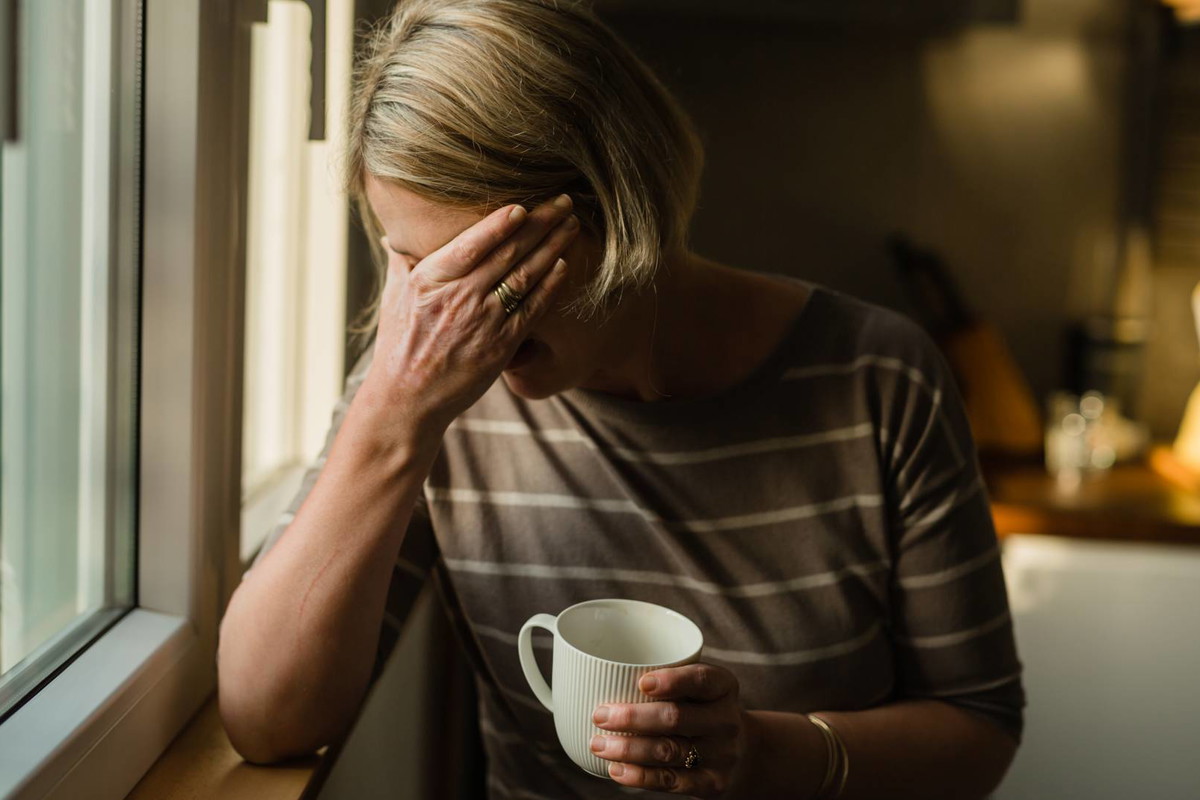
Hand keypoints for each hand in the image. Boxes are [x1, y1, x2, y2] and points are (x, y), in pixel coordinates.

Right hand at [365, 194, 579, 429]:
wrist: (408, 399)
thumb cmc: (398, 346)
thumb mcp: (393, 298)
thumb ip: (400, 261)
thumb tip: (392, 233)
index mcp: (430, 280)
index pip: (471, 245)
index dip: (500, 225)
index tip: (523, 206)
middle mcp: (459, 298)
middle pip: (508, 253)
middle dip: (540, 224)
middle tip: (563, 201)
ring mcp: (482, 322)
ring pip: (525, 276)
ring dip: (552, 247)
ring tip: (570, 225)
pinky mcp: (501, 345)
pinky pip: (531, 309)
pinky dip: (549, 286)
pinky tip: (562, 266)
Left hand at [591, 664, 752, 797]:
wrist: (744, 753)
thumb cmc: (702, 709)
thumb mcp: (698, 688)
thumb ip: (665, 679)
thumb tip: (594, 673)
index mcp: (723, 687)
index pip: (702, 679)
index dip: (673, 681)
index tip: (641, 683)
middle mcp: (726, 720)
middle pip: (676, 718)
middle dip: (633, 717)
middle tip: (599, 715)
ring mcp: (721, 754)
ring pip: (668, 751)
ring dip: (628, 748)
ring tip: (597, 744)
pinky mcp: (712, 783)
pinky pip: (671, 781)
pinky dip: (639, 776)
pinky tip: (616, 769)